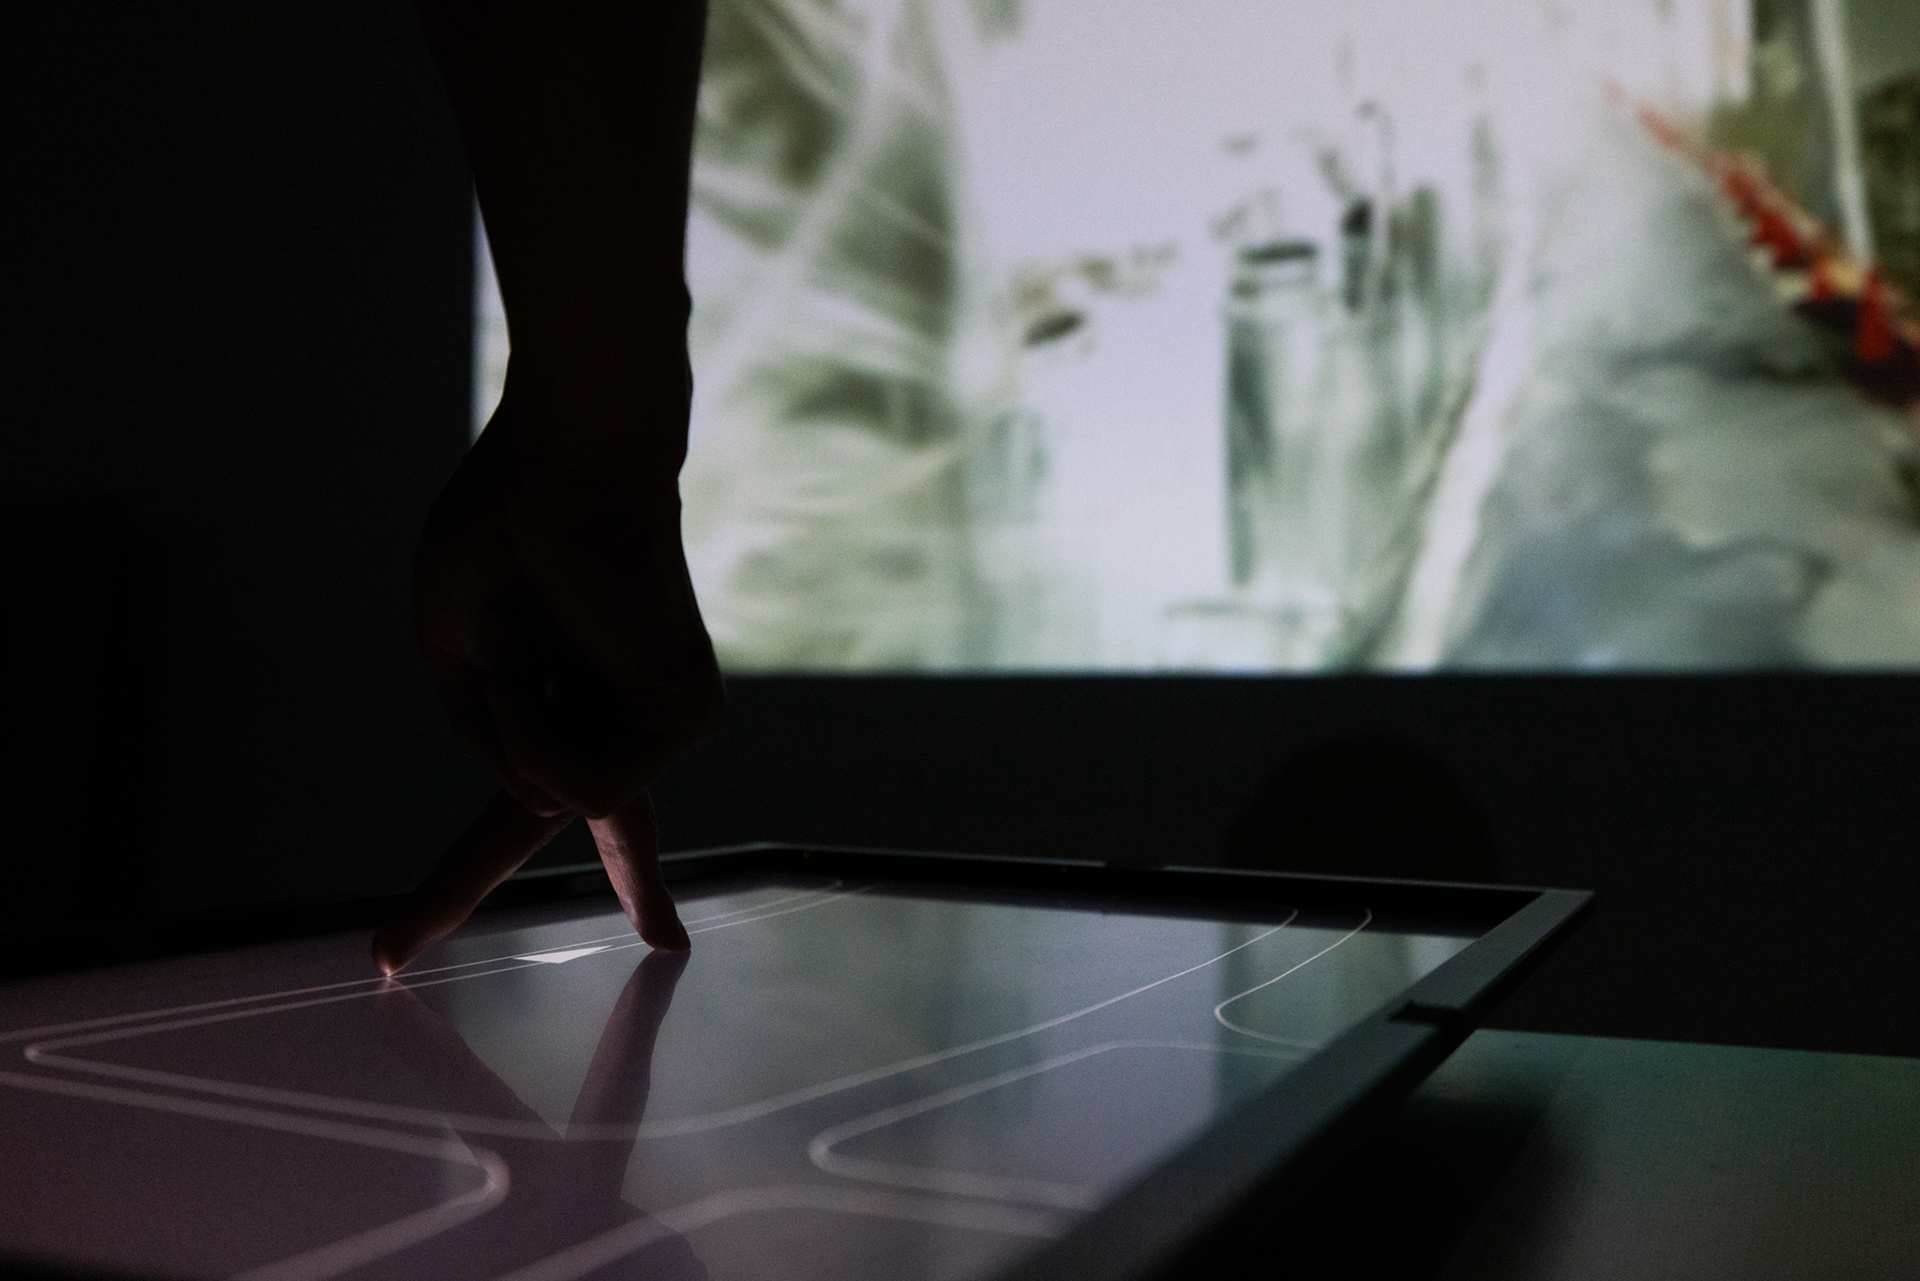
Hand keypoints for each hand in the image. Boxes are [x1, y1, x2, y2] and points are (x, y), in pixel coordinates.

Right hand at [373, 392, 722, 973]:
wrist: (566, 462)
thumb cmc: (504, 535)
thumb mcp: (456, 651)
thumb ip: (489, 740)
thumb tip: (547, 809)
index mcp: (551, 706)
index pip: (517, 806)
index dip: (468, 877)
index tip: (438, 939)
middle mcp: (608, 721)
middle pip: (542, 820)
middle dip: (500, 887)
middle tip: (533, 956)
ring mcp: (652, 724)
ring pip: (547, 797)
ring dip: (510, 716)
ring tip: (531, 630)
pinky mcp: (686, 717)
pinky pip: (583, 780)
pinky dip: (540, 720)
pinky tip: (557, 651)